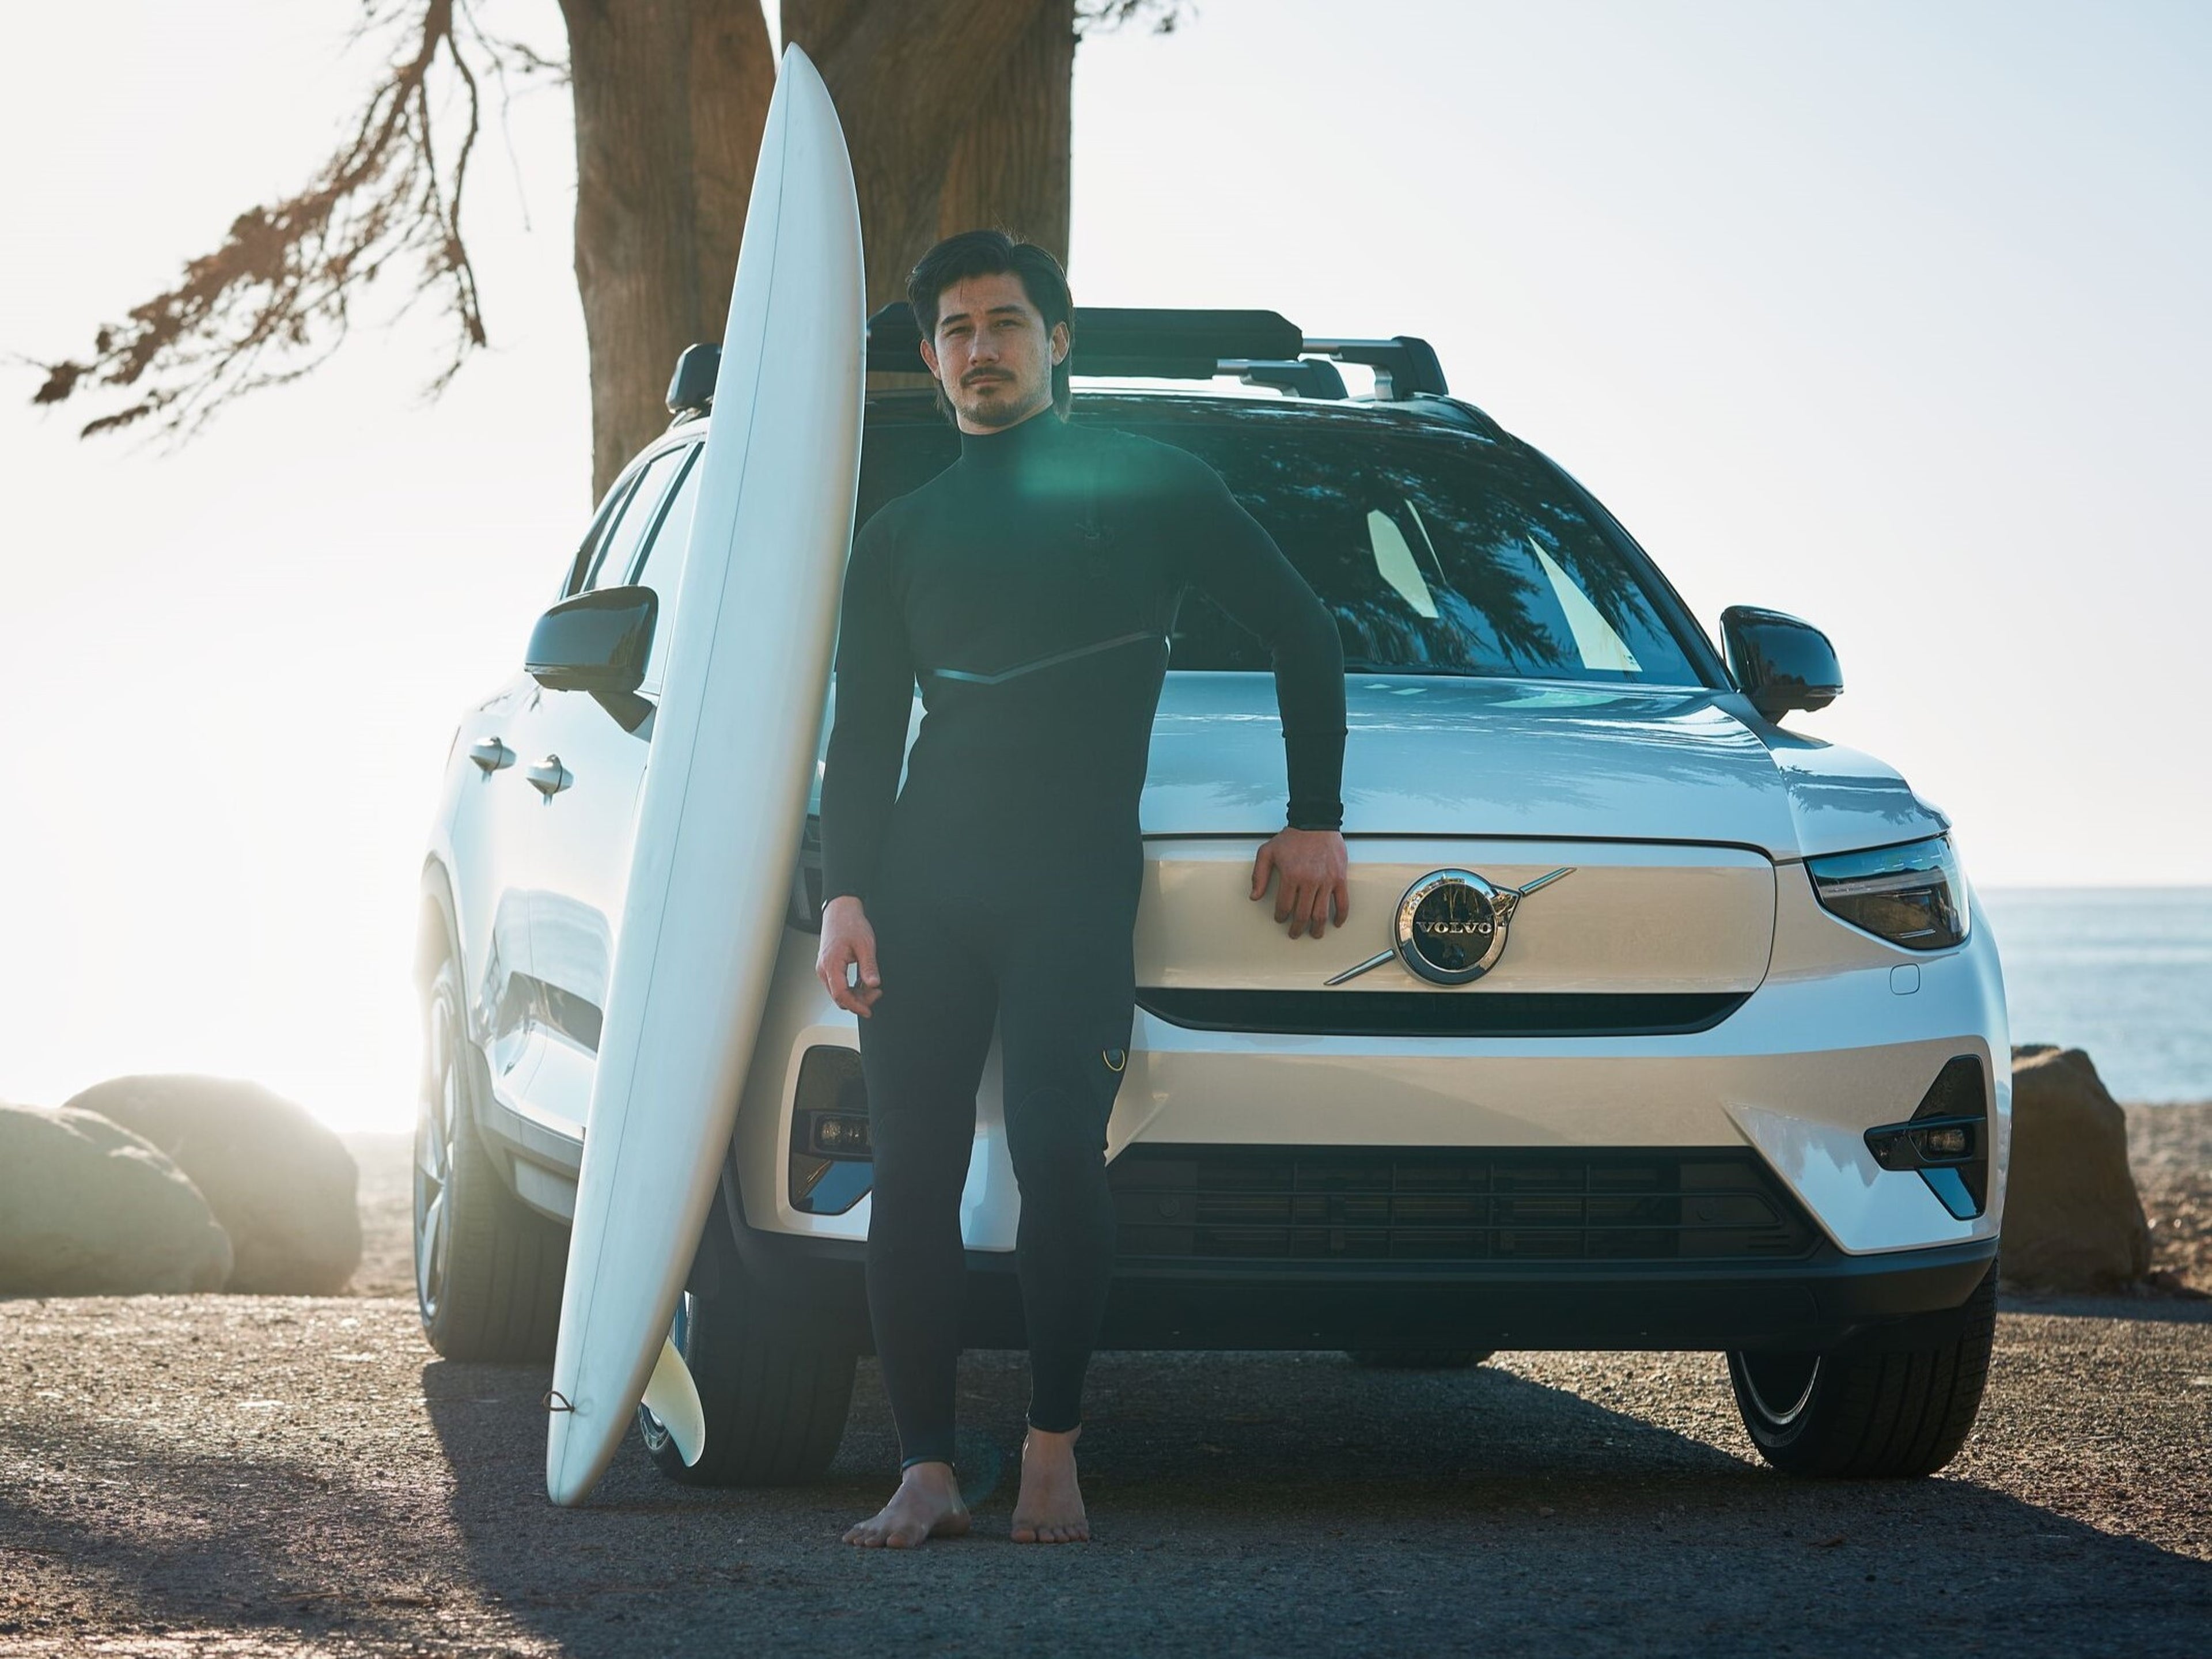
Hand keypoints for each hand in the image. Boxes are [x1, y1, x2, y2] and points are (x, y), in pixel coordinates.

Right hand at [816, 895, 882, 1015]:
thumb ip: (869, 966)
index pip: (841, 994)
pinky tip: (863, 983)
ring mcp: (824, 967)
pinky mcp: (828, 966)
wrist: (840, 910)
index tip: (868, 1010)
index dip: (856, 1005)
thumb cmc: (849, 923)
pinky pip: (838, 984)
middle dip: (858, 1000)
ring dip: (855, 994)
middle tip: (876, 993)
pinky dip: (851, 987)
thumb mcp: (865, 945)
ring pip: (838, 992)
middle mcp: (823, 968)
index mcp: (831, 964)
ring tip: (872, 987)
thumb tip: (873, 984)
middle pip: (839, 996)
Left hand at [1250, 827, 1349, 939]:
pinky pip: (1342, 902)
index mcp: (1291, 876)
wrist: (1315, 822)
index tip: (1281, 919)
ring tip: (1314, 934)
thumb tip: (1254, 896)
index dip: (1281, 916)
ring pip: (1321, 913)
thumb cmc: (1292, 837)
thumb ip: (1259, 875)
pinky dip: (1340, 916)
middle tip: (1295, 933)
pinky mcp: (1339, 878)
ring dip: (1317, 928)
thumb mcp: (1267, 852)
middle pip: (1302, 914)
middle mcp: (1309, 881)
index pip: (1284, 906)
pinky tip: (1336, 923)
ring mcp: (1326, 881)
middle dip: (1297, 928)